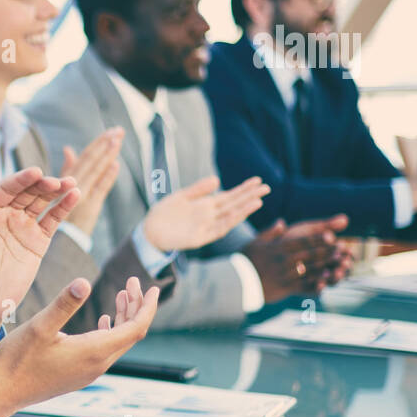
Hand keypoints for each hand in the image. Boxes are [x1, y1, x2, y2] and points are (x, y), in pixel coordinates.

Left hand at [0, 167, 79, 350]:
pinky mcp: (38, 241)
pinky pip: (52, 221)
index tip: (35, 172)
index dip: (20, 179)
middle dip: (42, 184)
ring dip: (57, 191)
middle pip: (26, 192)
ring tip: (72, 183)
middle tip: (56, 181)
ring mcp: (23, 226)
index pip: (5, 189)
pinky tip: (75, 196)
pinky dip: (63, 208)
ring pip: (42, 202)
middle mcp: (5, 214)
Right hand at [0, 275, 159, 416]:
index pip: (136, 329)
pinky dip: (110, 332)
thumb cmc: (17, 360)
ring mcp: (88, 373)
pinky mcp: (79, 375)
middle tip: (131, 283)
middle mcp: (97, 365)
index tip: (153, 287)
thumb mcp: (39, 326)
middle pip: (130, 334)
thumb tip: (84, 281)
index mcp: (93, 352)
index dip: (147, 307)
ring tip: (122, 296)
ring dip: (122, 318)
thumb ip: (63, 304)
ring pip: (117, 343)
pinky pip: (105, 352)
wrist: (2, 393)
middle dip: (135, 307)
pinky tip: (102, 321)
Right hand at [60, 128, 123, 234]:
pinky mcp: (90, 208)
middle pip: (90, 160)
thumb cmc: (58, 214)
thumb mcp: (58, 189)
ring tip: (118, 140)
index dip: (97, 143)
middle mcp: (72, 185)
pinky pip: (100, 189)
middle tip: (118, 130)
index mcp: (65, 178)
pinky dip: (108, 177)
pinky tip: (116, 165)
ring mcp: (81, 196)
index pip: (84, 157)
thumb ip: (67, 169)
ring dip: (107, 154)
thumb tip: (68, 149)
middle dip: (105, 144)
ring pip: (95, 171)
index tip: (109, 132)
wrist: (61, 240)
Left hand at [142, 176, 269, 251]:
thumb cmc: (165, 213)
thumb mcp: (182, 196)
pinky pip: (217, 229)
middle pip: (234, 204)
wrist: (150, 230)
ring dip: (243, 210)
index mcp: (206, 205)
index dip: (243, 188)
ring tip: (257, 200)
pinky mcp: (199, 237)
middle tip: (267, 187)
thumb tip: (217, 179)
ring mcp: (206, 226)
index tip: (257, 180)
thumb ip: (199, 189)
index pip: (230, 195)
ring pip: (229, 217)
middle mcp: (210, 215)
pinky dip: (228, 222)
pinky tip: (238, 214)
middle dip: (249, 196)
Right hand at [242, 215, 348, 302]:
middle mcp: (283, 261)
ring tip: (340, 263)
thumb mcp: (255, 243)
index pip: (301, 242)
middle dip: (327, 251)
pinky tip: (327, 281)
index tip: (331, 236)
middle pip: (309, 255)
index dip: (317, 239)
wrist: (236, 282)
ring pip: (309, 270)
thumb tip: (282, 222)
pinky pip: (303, 285)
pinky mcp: (285, 288)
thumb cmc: (245, 261)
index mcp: (277, 248)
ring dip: (326, 266)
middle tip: (343, 248)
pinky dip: (316, 282)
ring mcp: (285, 275)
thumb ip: (270, 232)